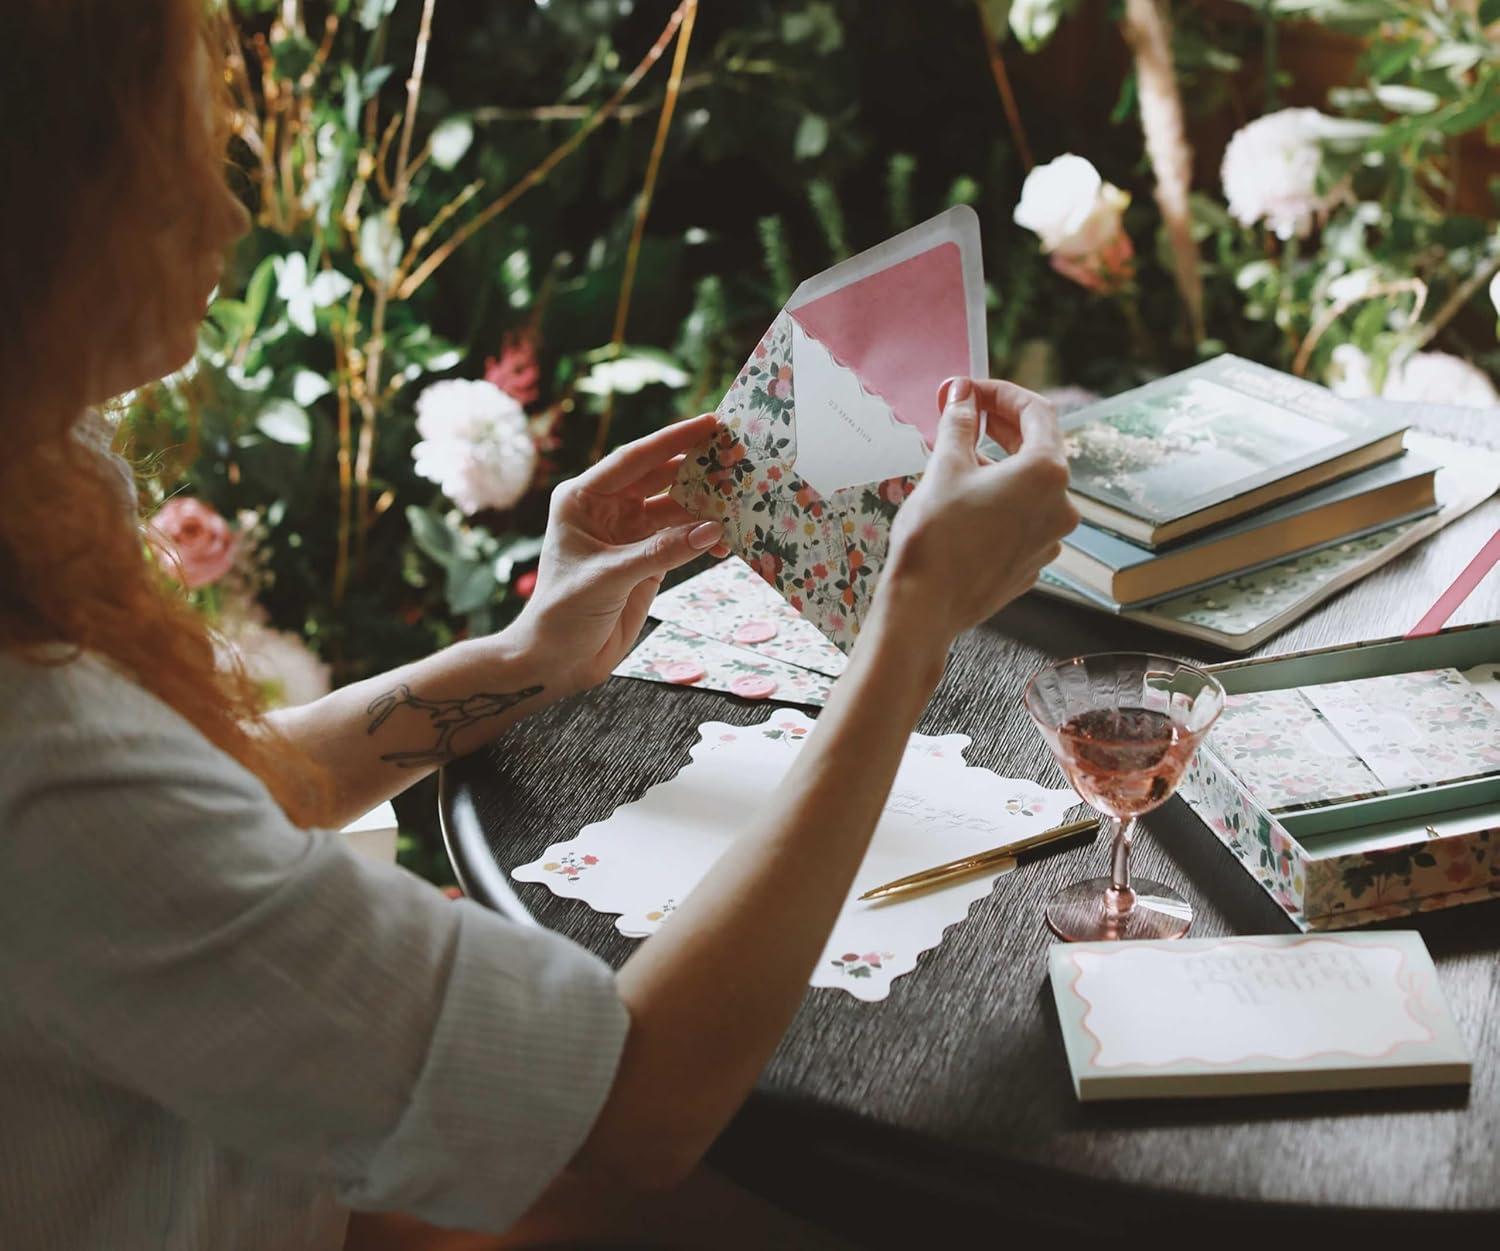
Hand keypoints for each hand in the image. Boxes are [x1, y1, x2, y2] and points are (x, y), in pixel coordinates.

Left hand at [513, 415, 727, 691]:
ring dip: (707, 506)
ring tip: (743, 498)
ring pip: (677, 509)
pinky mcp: (648, 561)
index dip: (672, 441)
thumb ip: (660, 553)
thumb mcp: (609, 578)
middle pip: (660, 478)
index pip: (633, 460)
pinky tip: (728, 540)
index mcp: (583, 498)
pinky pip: (684, 540)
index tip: (709, 424)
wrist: (557, 661)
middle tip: (738, 457)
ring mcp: (630, 534)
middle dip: (698, 469)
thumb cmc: (563, 614)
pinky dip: (706, 539)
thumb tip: (712, 529)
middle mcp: (608, 509)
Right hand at [877, 376, 1077, 646]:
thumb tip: (962, 396)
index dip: (1001, 393)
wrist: (925, 607)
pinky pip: (1022, 518)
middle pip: (1038, 448)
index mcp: (1046, 474)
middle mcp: (1060, 506)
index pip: (1037, 412)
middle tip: (962, 411)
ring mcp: (1049, 539)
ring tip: (958, 456)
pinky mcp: (1031, 563)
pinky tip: (966, 499)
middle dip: (1000, 425)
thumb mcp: (945, 467)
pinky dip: (1000, 499)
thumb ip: (959, 423)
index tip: (969, 389)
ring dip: (999, 463)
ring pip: (1029, 486)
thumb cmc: (935, 537)